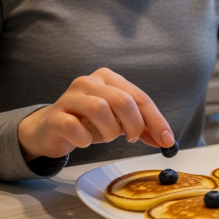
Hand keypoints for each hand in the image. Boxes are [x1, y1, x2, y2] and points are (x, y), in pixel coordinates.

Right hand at [17, 68, 173, 161]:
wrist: (51, 129)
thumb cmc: (88, 122)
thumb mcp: (118, 121)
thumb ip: (142, 128)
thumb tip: (166, 141)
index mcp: (108, 78)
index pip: (139, 97)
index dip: (156, 120)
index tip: (166, 140)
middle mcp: (89, 82)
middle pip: (123, 101)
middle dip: (134, 125)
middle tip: (131, 138)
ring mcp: (70, 97)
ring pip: (100, 110)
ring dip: (110, 131)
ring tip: (106, 137)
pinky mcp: (54, 116)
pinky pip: (74, 127)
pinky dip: (85, 139)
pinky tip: (85, 141)